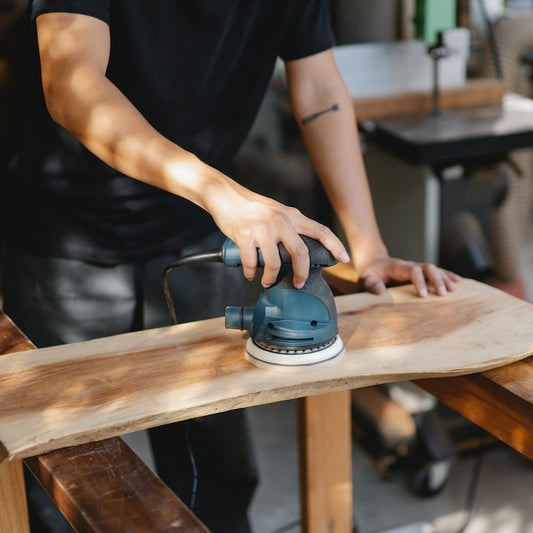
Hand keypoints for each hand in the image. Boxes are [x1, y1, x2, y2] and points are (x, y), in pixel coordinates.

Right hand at [205, 179, 348, 287]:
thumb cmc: (251, 207)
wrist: (225, 196)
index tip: (344, 258)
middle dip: (301, 274)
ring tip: (267, 281)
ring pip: (274, 263)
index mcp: (292, 216)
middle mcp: (281, 221)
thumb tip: (299, 251)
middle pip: (300, 253)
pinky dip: (251, 272)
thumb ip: (290, 227)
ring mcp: (263, 228)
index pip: (320, 230)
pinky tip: (250, 273)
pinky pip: (251, 262)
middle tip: (299, 283)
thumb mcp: (277, 212)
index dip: (335, 245)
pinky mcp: (245, 235)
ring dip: (270, 278)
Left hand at [356, 253, 460, 296]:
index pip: (413, 271)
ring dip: (444, 278)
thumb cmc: (370, 272)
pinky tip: (457, 281)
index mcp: (398, 267)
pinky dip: (447, 275)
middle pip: (427, 268)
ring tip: (453, 289)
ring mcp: (416, 267)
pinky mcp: (420, 272)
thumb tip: (381, 292)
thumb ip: (371, 284)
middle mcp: (410, 265)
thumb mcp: (366, 278)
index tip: (423, 295)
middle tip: (443, 293)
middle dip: (436, 279)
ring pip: (434, 269)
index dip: (419, 281)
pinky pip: (436, 271)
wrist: (373, 262)